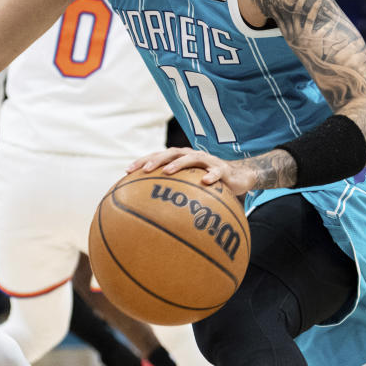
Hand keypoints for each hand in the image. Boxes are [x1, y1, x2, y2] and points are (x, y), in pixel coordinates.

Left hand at [126, 147, 256, 195]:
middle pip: (171, 153)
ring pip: (191, 158)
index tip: (127, 171)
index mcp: (181, 159)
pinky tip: (205, 182)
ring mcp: (207, 161)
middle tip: (144, 171)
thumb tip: (149, 212)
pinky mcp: (222, 169)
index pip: (158, 156)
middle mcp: (192, 156)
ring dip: (178, 163)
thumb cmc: (208, 183)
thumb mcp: (190, 186)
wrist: (238, 177)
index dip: (142, 161)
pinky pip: (216, 172)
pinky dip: (211, 175)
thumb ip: (173, 192)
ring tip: (168, 171)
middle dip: (156, 160)